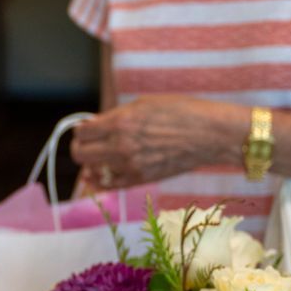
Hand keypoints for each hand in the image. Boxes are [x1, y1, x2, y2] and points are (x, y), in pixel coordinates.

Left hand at [72, 97, 237, 190]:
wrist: (210, 134)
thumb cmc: (180, 112)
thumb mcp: (143, 104)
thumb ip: (116, 116)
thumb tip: (94, 125)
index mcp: (121, 123)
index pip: (82, 132)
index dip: (81, 129)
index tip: (86, 128)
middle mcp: (121, 146)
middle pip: (80, 154)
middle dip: (81, 146)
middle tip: (88, 142)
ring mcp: (131, 166)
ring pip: (92, 171)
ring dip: (92, 163)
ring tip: (100, 156)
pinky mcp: (141, 180)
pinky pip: (110, 185)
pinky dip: (101, 180)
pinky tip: (100, 174)